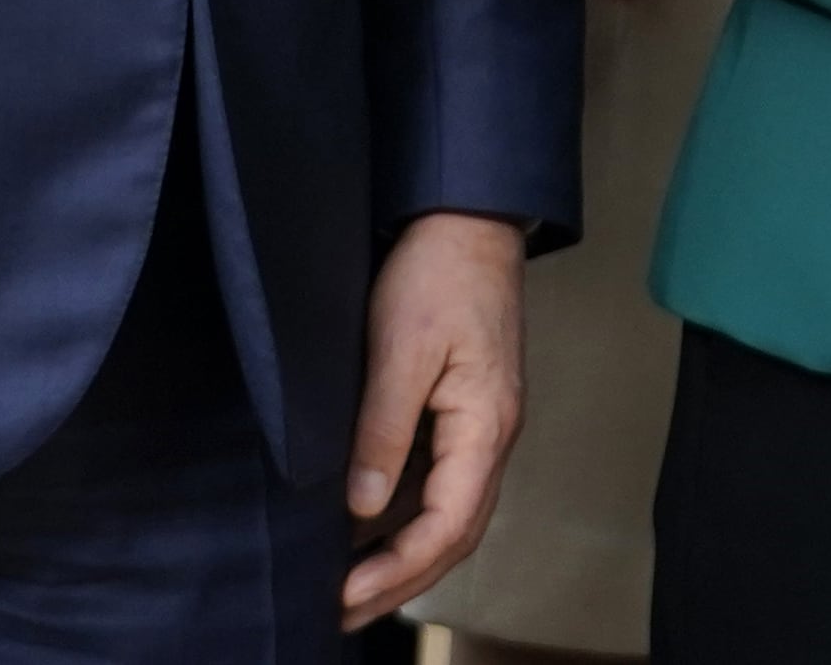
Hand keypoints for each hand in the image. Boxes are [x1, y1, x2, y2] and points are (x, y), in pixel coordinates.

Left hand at [342, 211, 523, 625]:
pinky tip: (364, 529)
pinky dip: (403, 516)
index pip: (448, 525)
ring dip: (401, 555)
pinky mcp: (460, 411)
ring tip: (347, 588)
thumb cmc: (438, 272)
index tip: (346, 595)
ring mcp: (478, 427)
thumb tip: (362, 507)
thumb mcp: (400, 347)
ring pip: (446, 514)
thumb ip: (383, 429)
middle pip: (452, 534)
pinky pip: (436, 483)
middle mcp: (490, 438)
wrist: (465, 218)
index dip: (398, 569)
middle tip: (340, 612)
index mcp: (486, 427)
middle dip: (398, 580)